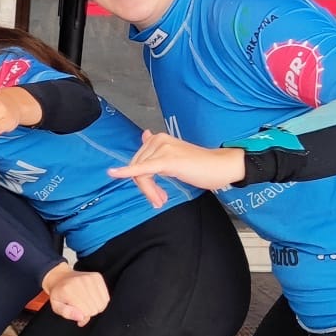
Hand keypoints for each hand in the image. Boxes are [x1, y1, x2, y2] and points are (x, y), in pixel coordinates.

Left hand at [41, 262, 108, 325]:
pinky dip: (100, 301)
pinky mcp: (97, 277)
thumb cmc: (59, 294)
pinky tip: (92, 298)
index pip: (85, 313)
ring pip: (102, 304)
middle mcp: (80, 282)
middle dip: (88, 312)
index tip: (75, 313)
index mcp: (68, 290)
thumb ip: (66, 313)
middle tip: (80, 307)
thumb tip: (81, 318)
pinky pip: (106, 298)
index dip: (81, 317)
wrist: (61, 277)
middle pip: (94, 309)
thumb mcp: (56, 306)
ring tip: (86, 303)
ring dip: (95, 307)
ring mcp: (90, 278)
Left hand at [107, 129, 244, 206]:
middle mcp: (158, 140)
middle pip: (137, 168)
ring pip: (141, 174)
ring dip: (150, 191)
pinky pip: (142, 169)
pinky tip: (114, 174)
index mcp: (158, 138)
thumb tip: (145, 134)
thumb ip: (157, 148)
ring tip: (161, 199)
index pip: (138, 161)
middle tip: (160, 200)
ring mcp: (162, 148)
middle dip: (146, 188)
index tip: (155, 195)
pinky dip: (127, 173)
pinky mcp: (167, 160)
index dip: (142, 181)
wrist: (221, 167)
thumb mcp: (175, 156)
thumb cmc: (201, 165)